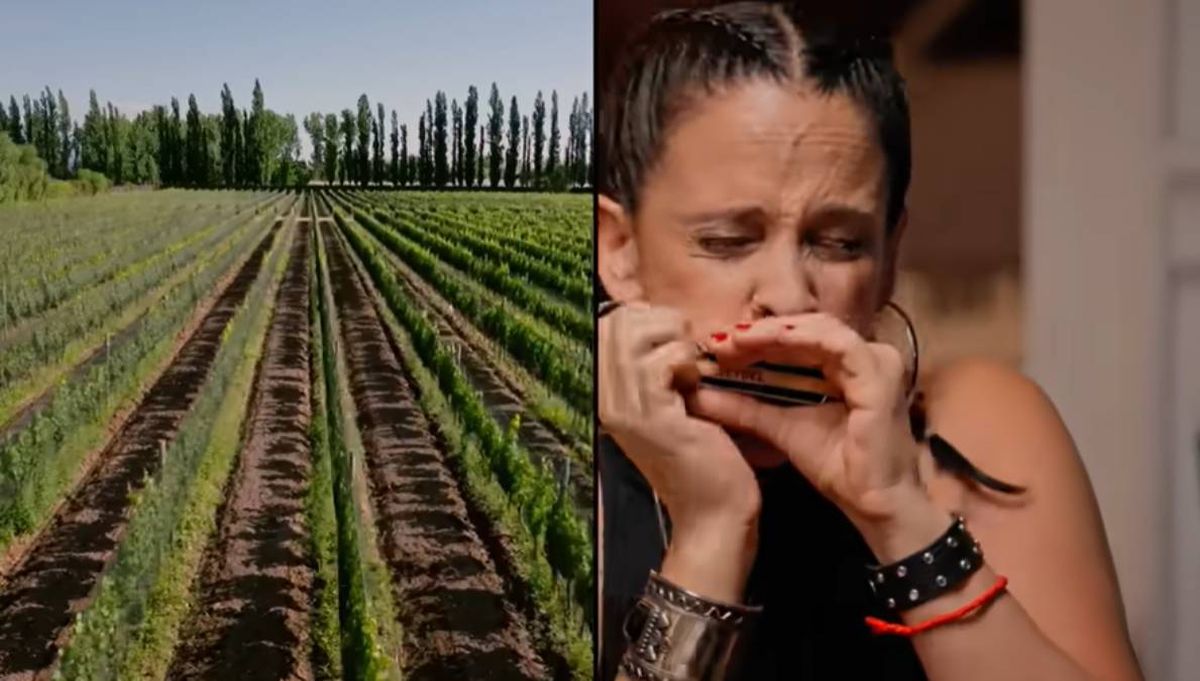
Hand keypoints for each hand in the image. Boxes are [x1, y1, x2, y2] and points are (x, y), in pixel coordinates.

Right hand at [599, 302, 759, 600]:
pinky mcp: (648, 416)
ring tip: (692, 374)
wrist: (713, 517)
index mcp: (607, 393)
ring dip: (675, 341)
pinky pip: (660, 360)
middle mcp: (605, 398)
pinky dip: (686, 362)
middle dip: (661, 322)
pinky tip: (697, 387)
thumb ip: (660, 369)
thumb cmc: (703, 461)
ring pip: (635, 332)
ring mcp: (622, 408)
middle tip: (688, 355)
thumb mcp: (674, 406)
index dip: (648, 319)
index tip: (676, 345)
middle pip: (617, 320)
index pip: (609, 323)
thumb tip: (666, 325)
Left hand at [687, 312, 936, 536]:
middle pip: (806, 328)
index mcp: (846, 365)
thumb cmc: (837, 467)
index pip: (799, 338)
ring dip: (774, 332)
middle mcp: (866, 356)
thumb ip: (744, 408)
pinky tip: (768, 341)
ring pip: (819, 329)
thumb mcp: (780, 428)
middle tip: (720, 340)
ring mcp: (877, 362)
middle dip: (760, 332)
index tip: (717, 346)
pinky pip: (836, 344)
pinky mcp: (879, 374)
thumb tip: (699, 396)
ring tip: (737, 340)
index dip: (757, 338)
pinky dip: (800, 339)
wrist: (872, 503)